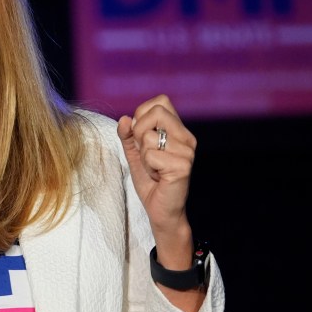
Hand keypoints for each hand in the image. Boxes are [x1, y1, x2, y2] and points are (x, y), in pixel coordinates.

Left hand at [116, 94, 195, 240]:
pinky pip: (151, 155)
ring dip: (143, 156)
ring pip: (149, 137)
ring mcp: (187, 151)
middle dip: (139, 132)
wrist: (161, 211)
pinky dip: (147, 167)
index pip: (161, 101)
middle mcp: (187, 138)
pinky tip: (157, 177)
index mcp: (179, 131)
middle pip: (156, 112)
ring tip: (153, 169)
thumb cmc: (151, 182)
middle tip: (144, 152)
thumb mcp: (135, 153)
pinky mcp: (182, 166)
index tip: (140, 135)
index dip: (142, 114)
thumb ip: (128, 135)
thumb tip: (124, 118)